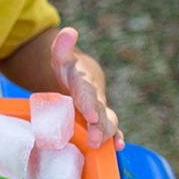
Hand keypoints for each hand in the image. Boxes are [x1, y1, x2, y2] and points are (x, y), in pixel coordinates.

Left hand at [50, 27, 124, 149]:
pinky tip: (117, 148)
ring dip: (106, 134)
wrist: (83, 75)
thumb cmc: (69, 68)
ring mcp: (101, 108)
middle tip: (95, 138)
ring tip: (101, 145)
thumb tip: (68, 31)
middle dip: (99, 125)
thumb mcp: (61, 58)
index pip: (88, 94)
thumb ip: (61, 47)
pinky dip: (115, 137)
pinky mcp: (101, 118)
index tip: (92, 115)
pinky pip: (111, 128)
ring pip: (109, 121)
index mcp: (85, 83)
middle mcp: (97, 97)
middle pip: (101, 111)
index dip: (90, 104)